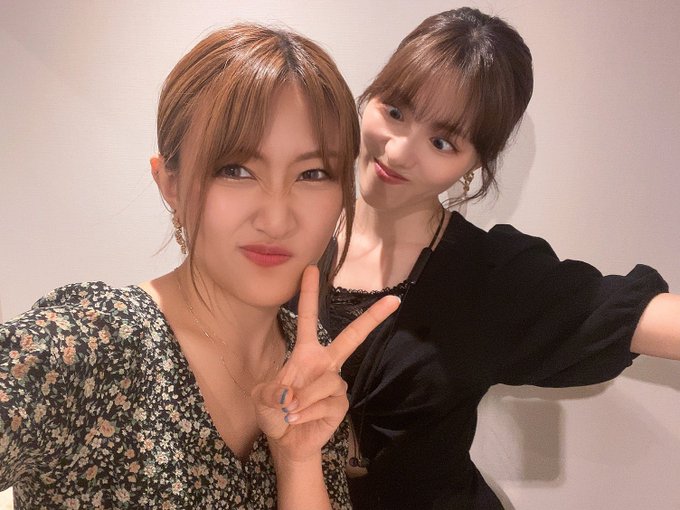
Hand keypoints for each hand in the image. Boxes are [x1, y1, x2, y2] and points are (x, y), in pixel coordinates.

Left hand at [252, 265, 399, 462]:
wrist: (286, 442)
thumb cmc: (275, 413)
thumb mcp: (261, 399)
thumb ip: (271, 392)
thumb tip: (290, 392)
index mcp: (305, 354)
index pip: (307, 319)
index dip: (308, 294)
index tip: (310, 269)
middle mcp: (325, 364)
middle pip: (352, 337)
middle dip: (372, 318)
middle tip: (393, 300)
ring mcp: (336, 384)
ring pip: (325, 383)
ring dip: (302, 400)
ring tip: (289, 411)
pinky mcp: (341, 404)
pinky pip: (327, 403)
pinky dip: (307, 413)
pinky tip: (298, 419)